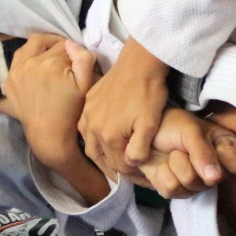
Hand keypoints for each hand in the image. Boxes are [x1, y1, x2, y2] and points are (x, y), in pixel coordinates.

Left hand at [4, 34, 98, 169]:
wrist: (49, 133)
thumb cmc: (71, 110)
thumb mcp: (86, 85)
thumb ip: (83, 59)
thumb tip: (71, 43)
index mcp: (51, 64)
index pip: (64, 44)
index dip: (73, 50)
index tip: (76, 60)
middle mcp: (30, 63)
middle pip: (43, 40)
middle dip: (55, 43)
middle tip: (63, 52)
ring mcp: (16, 72)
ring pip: (27, 46)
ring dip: (39, 47)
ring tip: (50, 56)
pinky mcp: (8, 81)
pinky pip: (17, 60)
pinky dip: (27, 58)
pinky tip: (36, 66)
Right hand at [79, 37, 168, 175]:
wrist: (140, 63)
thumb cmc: (149, 94)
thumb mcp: (150, 125)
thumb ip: (139, 150)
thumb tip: (131, 164)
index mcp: (108, 137)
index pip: (118, 166)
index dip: (132, 172)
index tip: (144, 172)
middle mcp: (92, 128)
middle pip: (101, 158)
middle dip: (115, 167)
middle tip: (130, 169)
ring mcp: (87, 114)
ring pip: (90, 145)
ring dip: (101, 155)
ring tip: (115, 158)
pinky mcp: (87, 102)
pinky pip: (85, 128)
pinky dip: (93, 138)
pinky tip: (103, 138)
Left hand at [132, 109, 235, 198]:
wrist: (143, 133)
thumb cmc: (172, 125)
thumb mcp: (190, 131)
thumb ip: (203, 152)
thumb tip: (215, 178)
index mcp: (225, 149)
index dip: (221, 157)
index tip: (208, 140)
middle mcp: (215, 170)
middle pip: (211, 179)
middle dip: (191, 159)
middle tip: (183, 145)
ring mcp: (197, 183)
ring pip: (189, 183)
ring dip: (174, 164)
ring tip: (171, 153)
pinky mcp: (177, 191)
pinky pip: (172, 189)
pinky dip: (161, 173)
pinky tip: (161, 164)